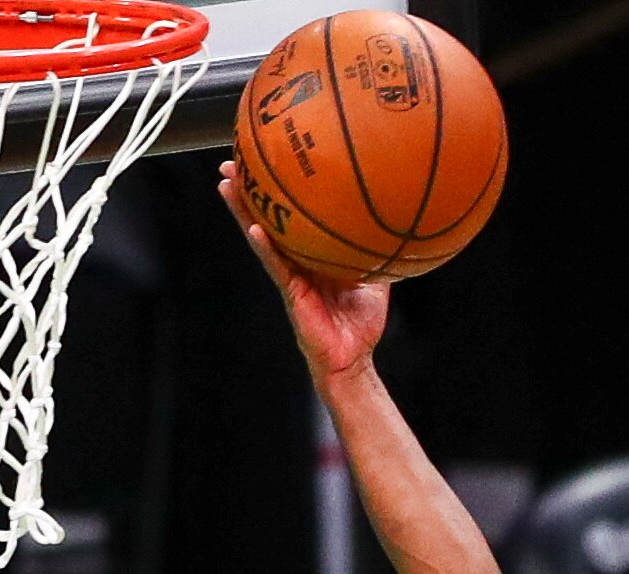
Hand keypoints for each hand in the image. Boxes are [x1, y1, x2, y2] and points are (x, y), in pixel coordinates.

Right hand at [218, 160, 389, 383]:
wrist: (354, 358)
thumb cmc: (361, 323)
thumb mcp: (377, 279)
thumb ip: (379, 254)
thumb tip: (401, 226)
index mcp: (311, 254)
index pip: (289, 217)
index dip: (276, 192)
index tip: (265, 161)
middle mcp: (294, 261)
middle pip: (265, 219)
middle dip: (247, 191)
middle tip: (231, 161)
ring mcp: (289, 275)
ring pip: (260, 237)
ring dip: (242, 211)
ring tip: (228, 183)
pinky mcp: (291, 293)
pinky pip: (276, 265)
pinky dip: (265, 246)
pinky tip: (254, 227)